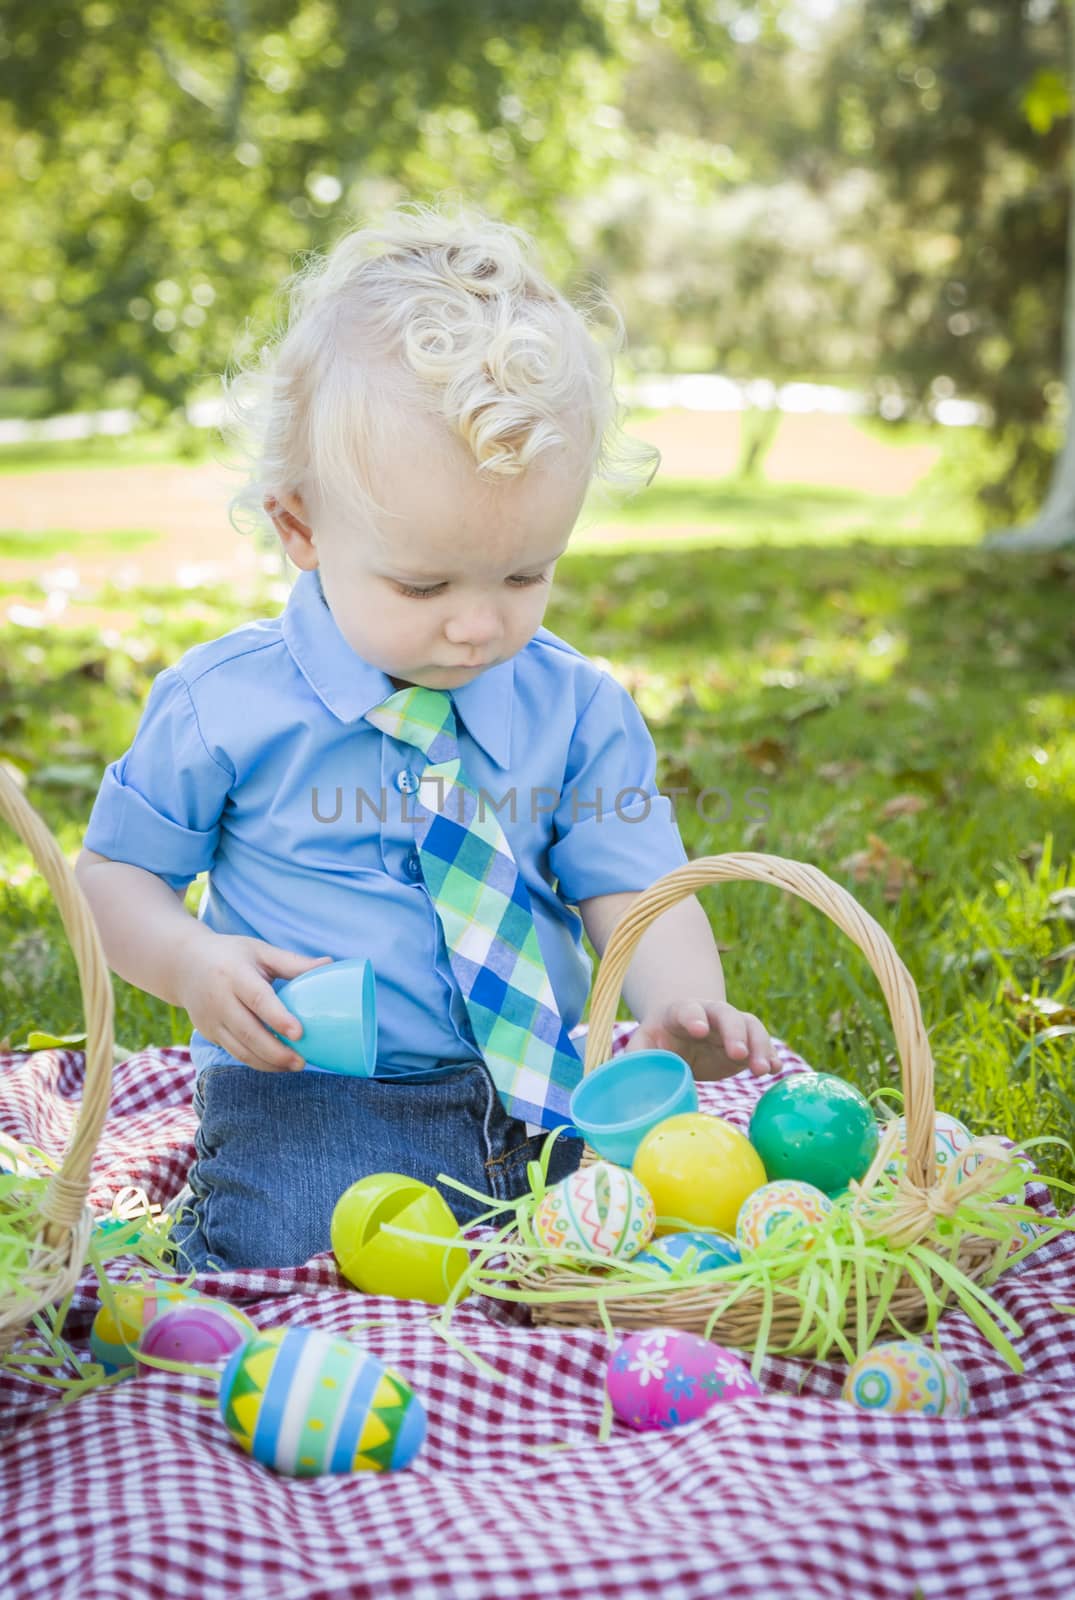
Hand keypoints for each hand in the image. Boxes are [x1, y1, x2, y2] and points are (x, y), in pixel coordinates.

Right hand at [175, 931, 332, 1072]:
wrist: (183, 964)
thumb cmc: (230, 955)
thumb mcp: (260, 951)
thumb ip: (293, 962)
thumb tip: (330, 965)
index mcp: (233, 974)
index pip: (257, 999)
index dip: (278, 1018)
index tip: (300, 1033)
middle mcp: (218, 999)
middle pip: (247, 1031)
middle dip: (275, 1051)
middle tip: (302, 1061)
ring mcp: (210, 1020)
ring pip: (239, 1049)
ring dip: (267, 1062)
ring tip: (294, 1066)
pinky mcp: (209, 1033)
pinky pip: (234, 1052)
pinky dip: (255, 1062)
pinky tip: (276, 1065)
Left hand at [624, 1000, 772, 1081]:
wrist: (680, 1035)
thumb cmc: (657, 1041)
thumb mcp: (642, 1047)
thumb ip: (635, 1061)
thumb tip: (624, 1093)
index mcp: (679, 1012)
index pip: (687, 1009)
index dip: (694, 1017)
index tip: (699, 1030)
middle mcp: (710, 1014)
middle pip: (726, 1015)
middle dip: (733, 1032)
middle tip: (738, 1054)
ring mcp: (731, 1027)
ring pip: (750, 1028)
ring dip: (759, 1046)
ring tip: (764, 1070)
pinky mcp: (746, 1043)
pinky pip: (762, 1045)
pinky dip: (771, 1055)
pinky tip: (776, 1070)